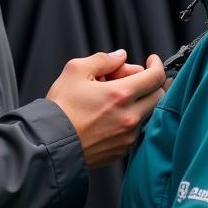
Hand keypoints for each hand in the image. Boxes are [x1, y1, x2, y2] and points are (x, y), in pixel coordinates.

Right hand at [47, 50, 165, 167]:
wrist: (49, 144)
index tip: (151, 62)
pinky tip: (108, 116)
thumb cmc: (60, 108)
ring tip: (111, 99)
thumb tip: (120, 57)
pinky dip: (128, 119)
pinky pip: (135, 130)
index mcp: (121, 95)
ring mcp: (128, 136)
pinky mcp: (122, 150)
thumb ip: (103, 59)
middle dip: (148, 84)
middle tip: (127, 79)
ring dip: (138, 102)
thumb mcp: (75, 71)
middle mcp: (130, 117)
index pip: (156, 77)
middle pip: (158, 96)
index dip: (156, 65)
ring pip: (147, 114)